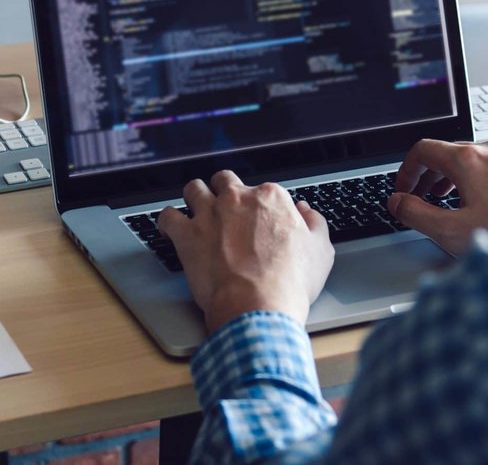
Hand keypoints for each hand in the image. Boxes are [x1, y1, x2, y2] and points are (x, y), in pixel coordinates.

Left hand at [158, 170, 334, 331]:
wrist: (258, 306)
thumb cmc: (290, 282)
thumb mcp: (320, 252)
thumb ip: (314, 224)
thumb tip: (306, 212)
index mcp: (271, 198)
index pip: (263, 190)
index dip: (260, 206)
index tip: (258, 219)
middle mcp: (238, 199)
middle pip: (225, 181)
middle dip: (224, 191)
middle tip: (225, 209)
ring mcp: (209, 214)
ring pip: (194, 189)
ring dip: (195, 197)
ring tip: (195, 210)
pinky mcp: (186, 235)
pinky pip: (167, 217)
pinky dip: (166, 221)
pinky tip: (169, 228)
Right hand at [389, 139, 487, 254]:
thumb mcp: (451, 231)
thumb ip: (416, 214)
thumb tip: (398, 202)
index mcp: (467, 159)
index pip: (423, 150)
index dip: (406, 170)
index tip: (404, 189)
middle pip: (448, 153)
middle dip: (429, 177)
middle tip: (422, 199)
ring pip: (474, 159)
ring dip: (455, 179)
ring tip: (451, 203)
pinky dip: (481, 179)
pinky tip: (486, 203)